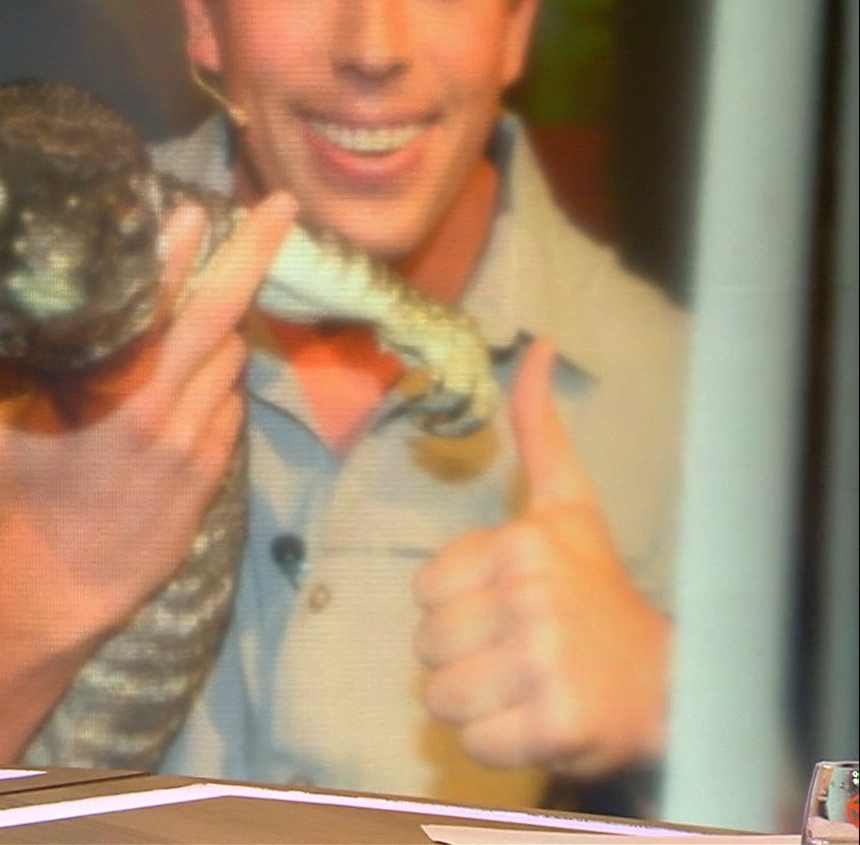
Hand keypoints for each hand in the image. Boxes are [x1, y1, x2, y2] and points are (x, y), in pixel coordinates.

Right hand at [0, 194, 296, 634]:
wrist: (65, 588)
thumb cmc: (16, 504)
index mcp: (109, 390)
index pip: (153, 303)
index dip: (175, 250)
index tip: (195, 205)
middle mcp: (161, 407)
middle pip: (222, 313)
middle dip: (254, 252)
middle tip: (282, 204)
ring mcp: (194, 440)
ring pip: (230, 359)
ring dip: (221, 330)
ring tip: (208, 306)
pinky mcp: (211, 471)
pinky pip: (229, 407)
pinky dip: (216, 387)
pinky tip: (194, 384)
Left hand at [413, 338, 670, 777]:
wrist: (667, 683)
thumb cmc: (600, 592)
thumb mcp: (568, 506)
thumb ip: (539, 432)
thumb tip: (534, 346)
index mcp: (523, 544)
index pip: (424, 594)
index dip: (458, 610)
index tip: (510, 608)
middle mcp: (534, 597)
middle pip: (426, 647)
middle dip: (463, 659)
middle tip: (519, 654)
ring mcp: (545, 660)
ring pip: (441, 697)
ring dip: (476, 705)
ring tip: (525, 687)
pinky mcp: (554, 720)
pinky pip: (474, 742)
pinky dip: (500, 745)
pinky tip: (538, 722)